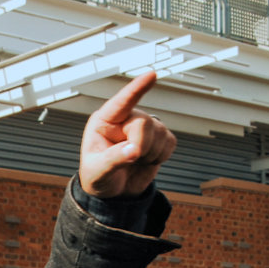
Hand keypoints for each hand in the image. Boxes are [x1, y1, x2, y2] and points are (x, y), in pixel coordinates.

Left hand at [79, 72, 175, 197]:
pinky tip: (147, 160)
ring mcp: (143, 127)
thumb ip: (114, 159)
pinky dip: (161, 156)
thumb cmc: (98, 176)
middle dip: (141, 146)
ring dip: (150, 153)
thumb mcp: (98, 171)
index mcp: (105, 122)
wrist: (113, 191)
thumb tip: (134, 150)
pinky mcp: (159, 138)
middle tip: (132, 160)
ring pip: (160, 132)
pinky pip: (170, 142)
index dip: (137, 89)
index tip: (151, 75)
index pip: (122, 102)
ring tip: (135, 161)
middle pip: (144, 122)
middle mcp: (125, 120)